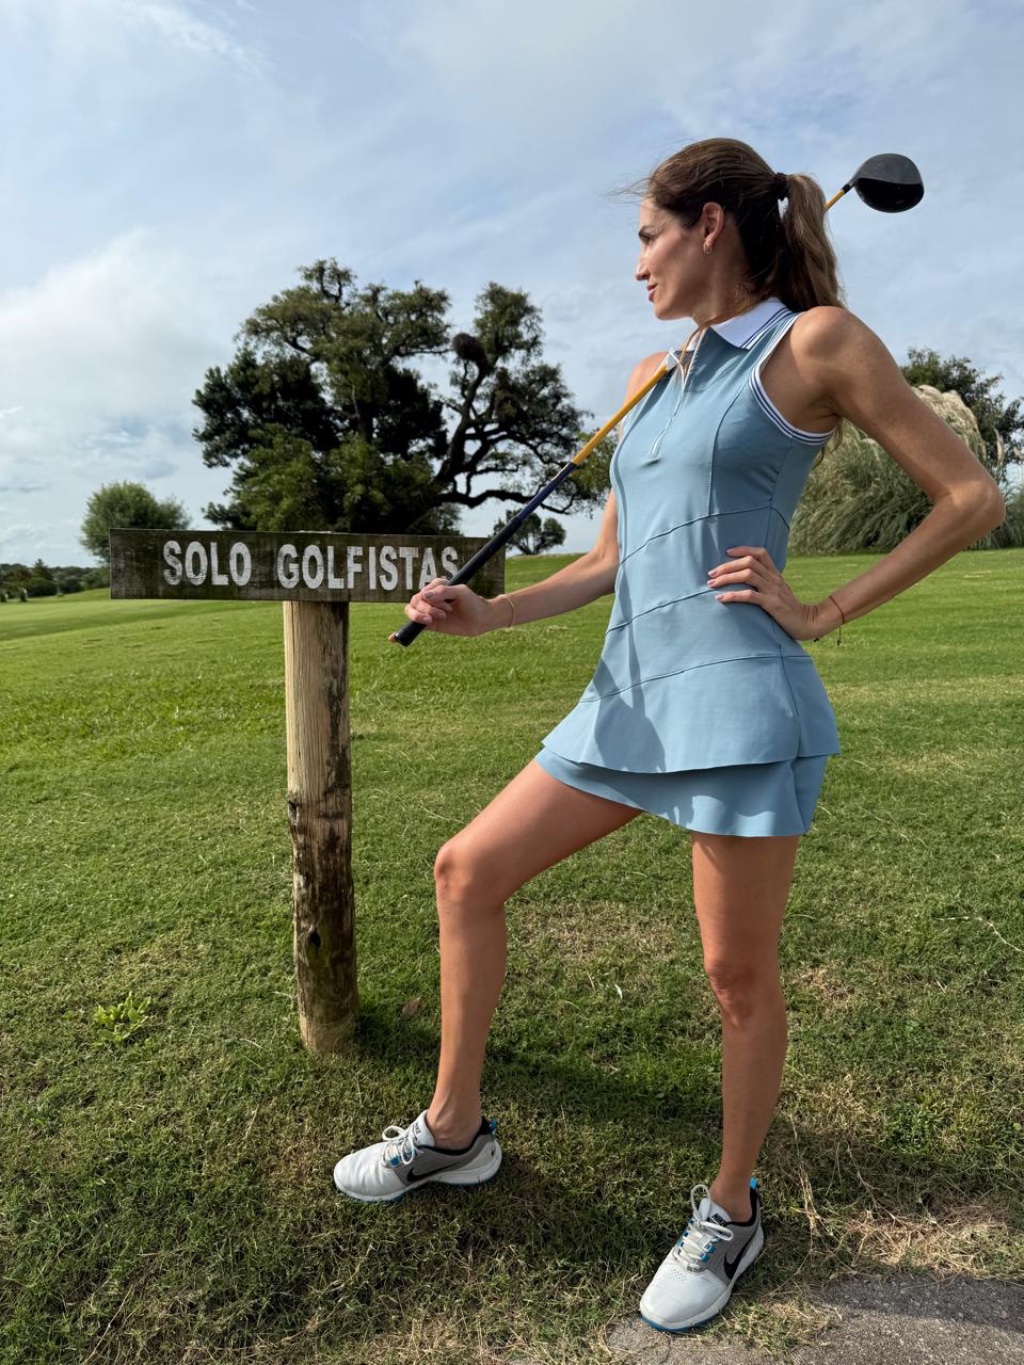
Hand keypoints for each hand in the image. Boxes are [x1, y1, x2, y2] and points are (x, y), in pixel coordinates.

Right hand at [388, 578, 502, 641]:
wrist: (482, 619)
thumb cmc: (473, 603)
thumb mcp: (461, 592)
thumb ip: (443, 592)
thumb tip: (424, 595)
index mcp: (437, 587)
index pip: (424, 592)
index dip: (432, 600)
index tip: (448, 606)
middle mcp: (431, 598)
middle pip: (416, 601)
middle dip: (428, 609)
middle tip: (445, 613)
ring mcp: (428, 611)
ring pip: (412, 611)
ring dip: (420, 616)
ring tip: (435, 619)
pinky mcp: (429, 624)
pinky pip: (413, 626)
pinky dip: (402, 631)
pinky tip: (393, 638)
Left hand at [706, 546, 832, 640]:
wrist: (807, 622)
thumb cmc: (788, 609)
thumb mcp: (778, 591)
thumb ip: (765, 583)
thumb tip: (745, 580)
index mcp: (775, 574)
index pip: (760, 553)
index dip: (743, 549)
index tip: (727, 552)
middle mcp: (774, 578)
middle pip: (748, 562)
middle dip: (727, 566)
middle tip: (711, 574)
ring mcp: (773, 590)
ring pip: (747, 575)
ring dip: (726, 578)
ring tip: (712, 584)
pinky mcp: (771, 604)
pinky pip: (749, 596)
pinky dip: (732, 595)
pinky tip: (721, 599)